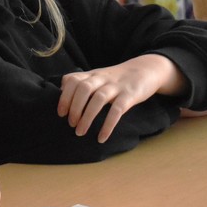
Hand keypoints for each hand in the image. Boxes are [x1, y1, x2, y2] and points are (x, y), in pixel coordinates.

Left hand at [57, 55, 179, 143]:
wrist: (146, 69)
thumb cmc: (118, 78)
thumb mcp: (99, 76)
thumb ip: (82, 82)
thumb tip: (61, 92)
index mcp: (93, 75)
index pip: (73, 79)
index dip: (64, 96)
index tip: (61, 113)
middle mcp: (102, 78)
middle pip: (83, 88)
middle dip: (74, 107)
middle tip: (71, 124)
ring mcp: (117, 86)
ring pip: (99, 98)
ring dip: (87, 117)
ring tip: (80, 132)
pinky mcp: (130, 95)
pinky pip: (118, 110)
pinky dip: (108, 124)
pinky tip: (102, 137)